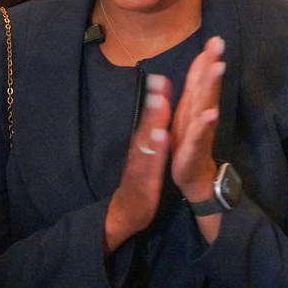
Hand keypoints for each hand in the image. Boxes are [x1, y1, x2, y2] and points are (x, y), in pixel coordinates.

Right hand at [105, 75, 170, 253]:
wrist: (125, 212)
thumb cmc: (138, 180)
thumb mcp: (145, 155)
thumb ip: (149, 134)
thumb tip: (156, 110)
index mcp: (142, 143)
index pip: (150, 117)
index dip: (157, 96)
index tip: (162, 74)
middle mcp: (138, 149)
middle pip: (147, 123)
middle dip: (154, 101)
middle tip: (159, 78)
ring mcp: (138, 165)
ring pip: (146, 140)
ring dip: (153, 120)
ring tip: (160, 100)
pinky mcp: (142, 182)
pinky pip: (150, 164)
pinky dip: (155, 150)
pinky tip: (162, 136)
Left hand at [170, 36, 224, 200]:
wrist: (194, 179)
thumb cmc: (191, 143)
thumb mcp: (189, 113)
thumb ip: (195, 86)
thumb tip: (200, 58)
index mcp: (194, 107)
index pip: (201, 79)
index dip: (207, 58)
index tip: (214, 38)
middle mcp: (198, 117)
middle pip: (206, 88)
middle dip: (211, 65)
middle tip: (218, 44)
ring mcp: (198, 133)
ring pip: (204, 107)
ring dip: (211, 87)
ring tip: (217, 68)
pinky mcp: (194, 152)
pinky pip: (199, 137)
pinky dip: (204, 125)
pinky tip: (210, 114)